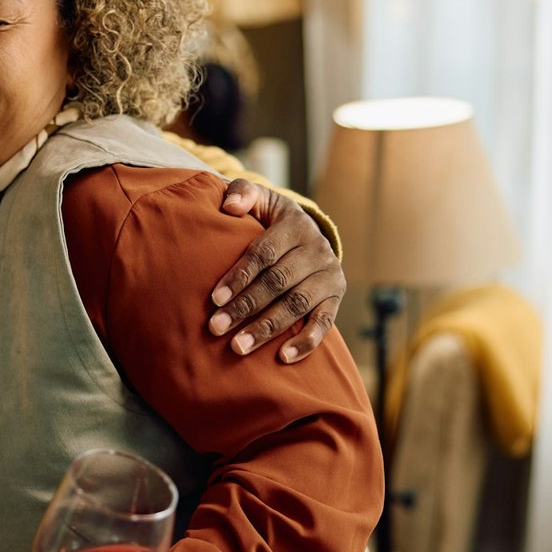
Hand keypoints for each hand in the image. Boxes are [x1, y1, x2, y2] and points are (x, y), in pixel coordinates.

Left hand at [211, 179, 344, 362]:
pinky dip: (306, 342)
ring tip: (238, 347)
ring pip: (296, 305)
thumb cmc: (270, 220)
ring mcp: (330, 275)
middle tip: (216, 328)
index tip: (214, 299)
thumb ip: (243, 194)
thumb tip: (230, 207)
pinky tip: (283, 357)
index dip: (238, 276)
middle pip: (277, 282)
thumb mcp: (260, 199)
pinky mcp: (336, 298)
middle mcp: (317, 249)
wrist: (307, 236)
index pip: (263, 253)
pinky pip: (324, 323)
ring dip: (267, 328)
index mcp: (295, 224)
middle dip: (245, 307)